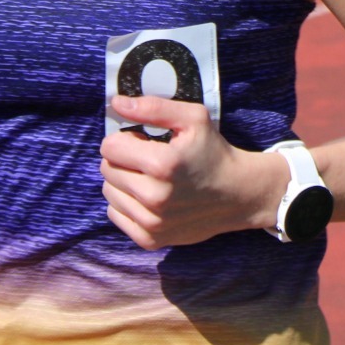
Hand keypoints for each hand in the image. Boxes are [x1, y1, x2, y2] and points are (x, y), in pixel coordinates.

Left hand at [99, 96, 288, 249]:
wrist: (238, 195)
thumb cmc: (213, 153)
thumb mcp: (193, 118)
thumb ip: (153, 108)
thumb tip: (116, 104)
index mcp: (162, 164)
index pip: (109, 147)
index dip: (125, 138)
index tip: (143, 140)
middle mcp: (154, 197)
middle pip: (107, 169)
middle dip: (123, 159)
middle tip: (149, 158)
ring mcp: (152, 222)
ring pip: (109, 193)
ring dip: (123, 181)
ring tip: (150, 178)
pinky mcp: (150, 240)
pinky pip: (115, 215)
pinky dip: (126, 204)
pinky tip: (148, 197)